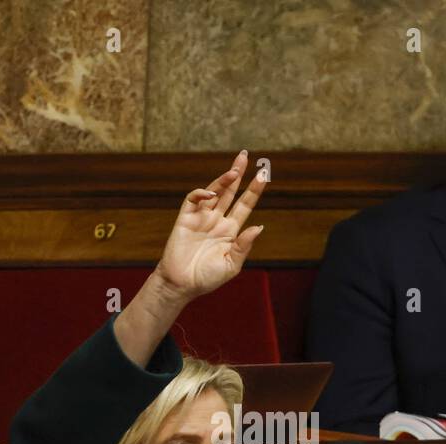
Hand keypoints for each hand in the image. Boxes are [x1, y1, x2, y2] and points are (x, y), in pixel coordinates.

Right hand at [152, 149, 266, 303]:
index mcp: (230, 231)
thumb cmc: (206, 278)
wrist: (181, 285)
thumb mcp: (231, 264)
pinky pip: (194, 199)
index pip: (245, 205)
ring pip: (214, 191)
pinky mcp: (185, 218)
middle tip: (245, 156)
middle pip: (230, 192)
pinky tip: (211, 193)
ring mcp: (201, 218)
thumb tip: (258, 226)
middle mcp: (217, 220)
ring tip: (235, 170)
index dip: (254, 190)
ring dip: (223, 179)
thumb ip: (244, 245)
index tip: (264, 175)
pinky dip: (201, 193)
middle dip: (238, 174)